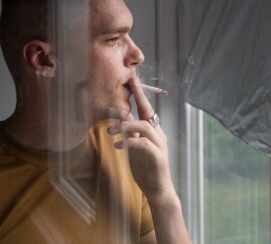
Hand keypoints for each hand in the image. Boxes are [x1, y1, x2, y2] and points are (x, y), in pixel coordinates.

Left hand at [107, 75, 173, 201]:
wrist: (158, 191)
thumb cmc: (146, 169)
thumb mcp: (136, 147)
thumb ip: (132, 133)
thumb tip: (123, 117)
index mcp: (153, 131)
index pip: (146, 108)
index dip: (139, 94)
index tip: (133, 80)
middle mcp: (158, 134)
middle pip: (148, 111)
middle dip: (139, 96)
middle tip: (130, 83)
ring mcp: (159, 145)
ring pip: (144, 126)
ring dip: (125, 126)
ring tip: (110, 131)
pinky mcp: (157, 157)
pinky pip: (143, 144)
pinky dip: (129, 142)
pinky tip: (118, 146)